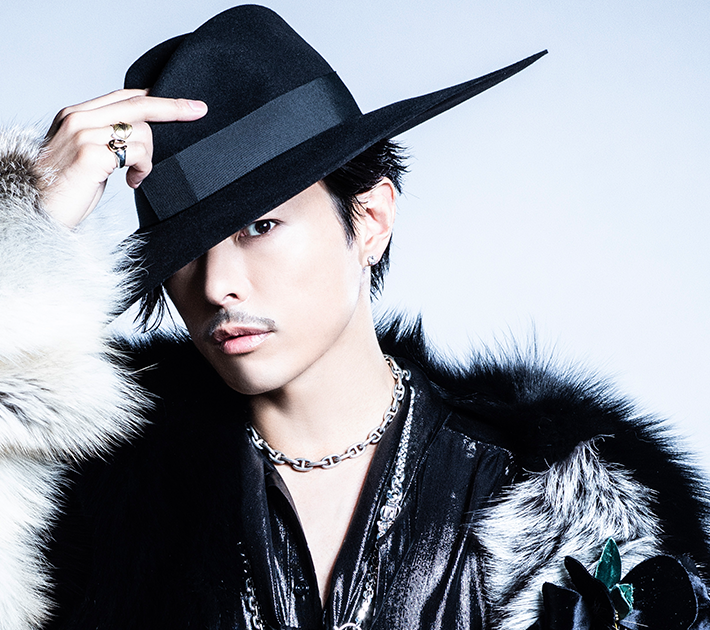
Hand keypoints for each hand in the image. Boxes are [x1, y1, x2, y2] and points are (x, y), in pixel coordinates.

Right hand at [39, 89, 206, 227]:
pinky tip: (132, 182)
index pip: (123, 96)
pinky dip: (143, 168)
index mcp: (75, 114)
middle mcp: (78, 118)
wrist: (39, 209)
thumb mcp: (87, 156)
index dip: (156, 97)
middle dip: (174, 107)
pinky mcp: (92, 154)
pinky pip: (138, 153)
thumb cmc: (65, 190)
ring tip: (135, 176)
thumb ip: (107, 140)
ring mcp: (84, 134)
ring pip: (142, 132)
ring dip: (149, 158)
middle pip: (138, 104)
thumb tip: (141, 137)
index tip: (185, 103)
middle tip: (199, 111)